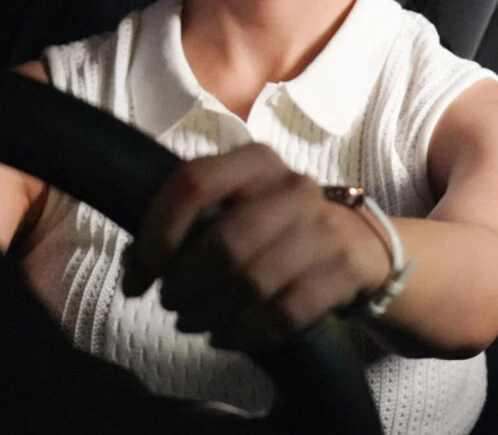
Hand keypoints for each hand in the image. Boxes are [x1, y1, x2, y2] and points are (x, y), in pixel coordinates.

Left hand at [121, 142, 391, 352]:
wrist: (363, 243)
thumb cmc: (278, 226)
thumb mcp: (239, 208)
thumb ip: (185, 229)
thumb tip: (134, 274)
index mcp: (256, 161)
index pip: (194, 180)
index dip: (159, 228)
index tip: (147, 266)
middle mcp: (293, 185)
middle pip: (223, 242)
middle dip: (184, 283)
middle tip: (171, 302)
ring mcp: (324, 226)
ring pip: (252, 282)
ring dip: (210, 313)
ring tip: (193, 322)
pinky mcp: (346, 268)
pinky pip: (285, 312)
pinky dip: (247, 333)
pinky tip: (229, 336)